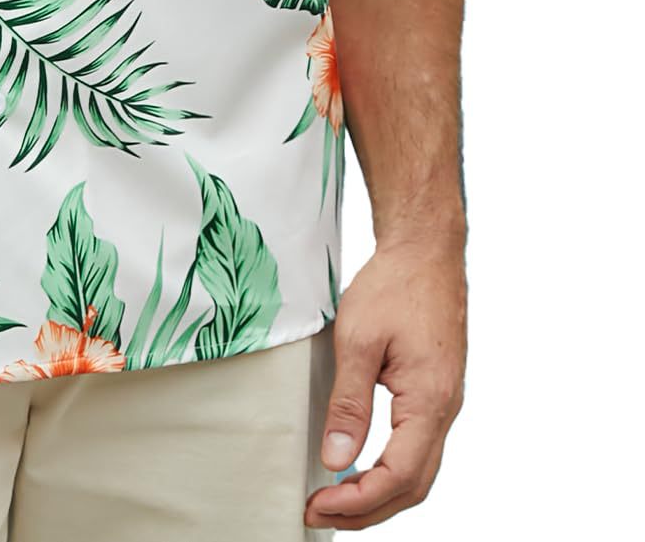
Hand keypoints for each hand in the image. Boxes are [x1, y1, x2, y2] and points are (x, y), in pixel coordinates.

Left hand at [305, 237, 466, 530]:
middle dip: (366, 509)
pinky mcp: (435, 392)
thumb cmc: (394, 286)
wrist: (426, 250)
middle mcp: (444, 411)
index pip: (398, 477)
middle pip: (412, 486)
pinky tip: (361, 467)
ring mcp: (443, 403)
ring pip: (418, 471)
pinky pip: (418, 447)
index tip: (319, 506)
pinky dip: (390, 470)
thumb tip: (337, 458)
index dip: (358, 501)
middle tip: (319, 513)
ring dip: (379, 494)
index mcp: (430, 403)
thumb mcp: (358, 340)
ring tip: (335, 499)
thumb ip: (349, 403)